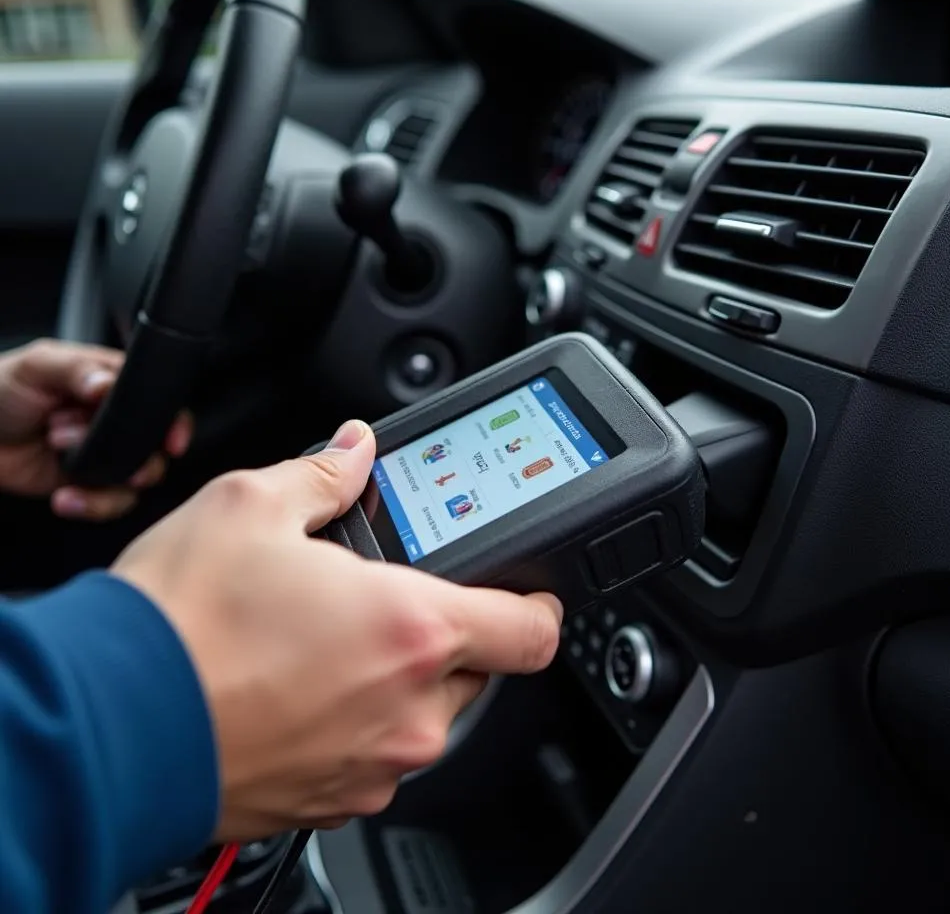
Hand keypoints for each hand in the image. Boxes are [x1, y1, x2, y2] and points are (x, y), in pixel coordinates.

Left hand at [0, 338, 191, 518]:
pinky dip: (92, 505)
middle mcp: (117, 422)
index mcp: (115, 385)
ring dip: (106, 479)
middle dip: (133, 456)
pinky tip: (65, 497)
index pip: (161, 404)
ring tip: (65, 463)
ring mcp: (105, 455)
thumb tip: (107, 384)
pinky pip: (110, 503)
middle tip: (99, 448)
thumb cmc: (1, 389)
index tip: (171, 441)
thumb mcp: (39, 365)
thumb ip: (77, 369)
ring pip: (138, 480)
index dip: (173, 424)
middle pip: (157, 447)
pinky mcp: (88, 485)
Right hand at [113, 420, 562, 838]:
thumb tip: (354, 452)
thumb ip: (324, 475)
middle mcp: (409, 711)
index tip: (527, 592)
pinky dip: (353, 724)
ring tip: (324, 643)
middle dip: (444, 635)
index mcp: (414, 630)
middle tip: (384, 602)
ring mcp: (372, 768)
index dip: (539, 605)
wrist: (104, 724)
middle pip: (476, 671)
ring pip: (422, 717)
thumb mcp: (251, 506)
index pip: (533, 630)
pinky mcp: (331, 804)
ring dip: (394, 681)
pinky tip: (296, 689)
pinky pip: (372, 758)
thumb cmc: (180, 623)